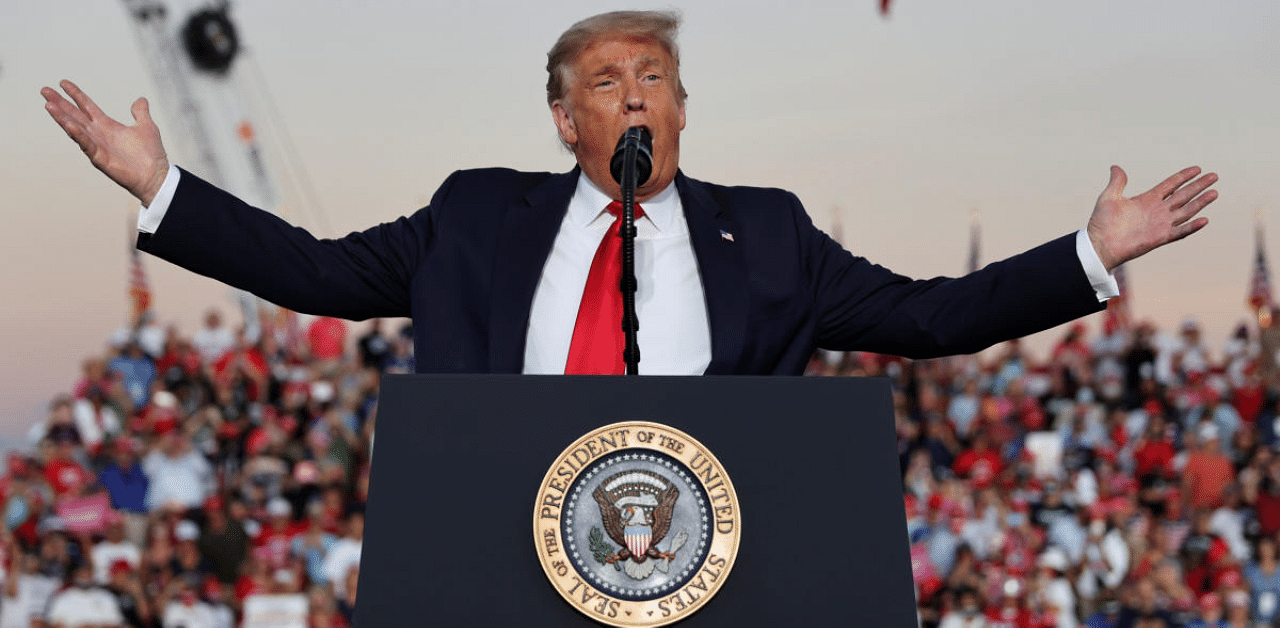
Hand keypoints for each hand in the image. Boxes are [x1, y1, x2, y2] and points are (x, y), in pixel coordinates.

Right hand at [41, 80, 169, 205]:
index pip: (87, 107)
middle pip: (75, 115)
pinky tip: (68, 124)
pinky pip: (86, 144)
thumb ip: (140, 113)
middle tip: (45, 90)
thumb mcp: (146, 127)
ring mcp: (98, 146)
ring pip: (75, 128)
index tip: (63, 83)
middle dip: (60, 103)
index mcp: (108, 126)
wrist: (156, 176)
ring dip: (62, 117)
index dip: (76, 95)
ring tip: (49, 105)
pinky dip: (78, 134)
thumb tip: (141, 99)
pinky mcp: (99, 158)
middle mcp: (99, 134)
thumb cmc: (151, 155)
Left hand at [1087, 165, 1217, 270]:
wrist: (1099, 244)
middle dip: (1198, 186)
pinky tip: (1204, 220)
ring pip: (1186, 211)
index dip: (1184, 176)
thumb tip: (1115, 166)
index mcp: (1148, 199)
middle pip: (1183, 195)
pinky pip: (1180, 232)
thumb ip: (1117, 182)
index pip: (1171, 184)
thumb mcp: (1109, 197)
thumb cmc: (1102, 222)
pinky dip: (1192, 227)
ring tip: (1214, 193)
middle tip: (1214, 176)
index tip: (1197, 168)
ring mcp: (1160, 224)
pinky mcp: (1160, 237)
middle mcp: (1157, 210)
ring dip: (1200, 202)